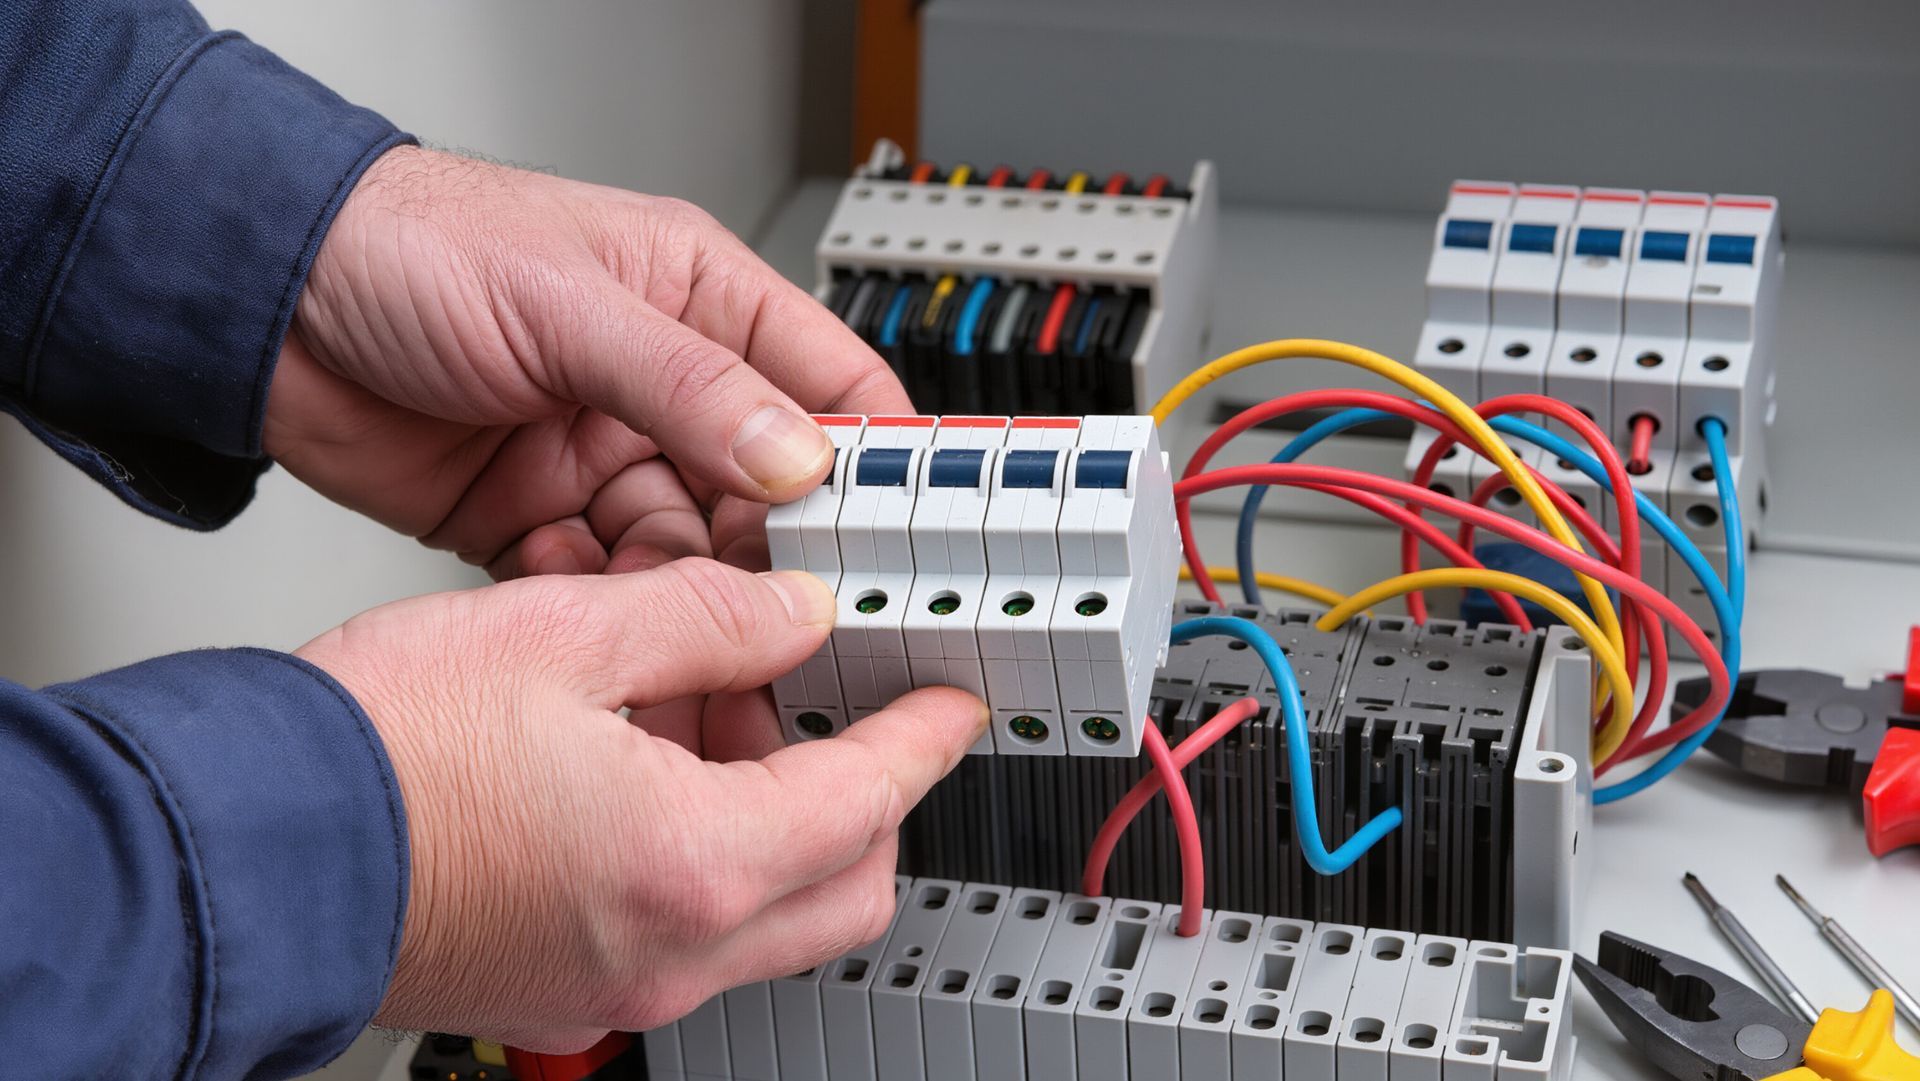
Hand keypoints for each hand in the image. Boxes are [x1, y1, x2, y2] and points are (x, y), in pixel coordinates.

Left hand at [267, 146, 908, 576]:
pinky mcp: (538, 521)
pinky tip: (600, 628)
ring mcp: (602, 458)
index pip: (828, 388)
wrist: (256, 307)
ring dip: (689, 605)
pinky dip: (606, 621)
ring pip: (686, 558)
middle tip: (802, 625)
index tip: (904, 538)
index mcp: (700, 304)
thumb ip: (689, 387)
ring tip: (698, 648)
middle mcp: (664, 389)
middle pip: (766, 499)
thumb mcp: (566, 306)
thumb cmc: (406, 247)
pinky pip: (602, 591)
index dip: (875, 464)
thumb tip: (798, 460)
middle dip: (781, 565)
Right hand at [295, 558, 986, 1049]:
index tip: (948, 705)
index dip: (922, 740)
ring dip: (780, 829)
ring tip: (719, 721)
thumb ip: (707, 617)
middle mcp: (666, 949)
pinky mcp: (557, 989)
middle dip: (868, 799)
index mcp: (690, 862)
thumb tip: (788, 615)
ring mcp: (611, 986)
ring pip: (766, 921)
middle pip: (844, 890)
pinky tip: (650, 776)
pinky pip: (682, 937)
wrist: (238, 845)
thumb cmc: (373, 751)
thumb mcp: (565, 630)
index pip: (868, 802)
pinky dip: (706, 864)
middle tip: (842, 713)